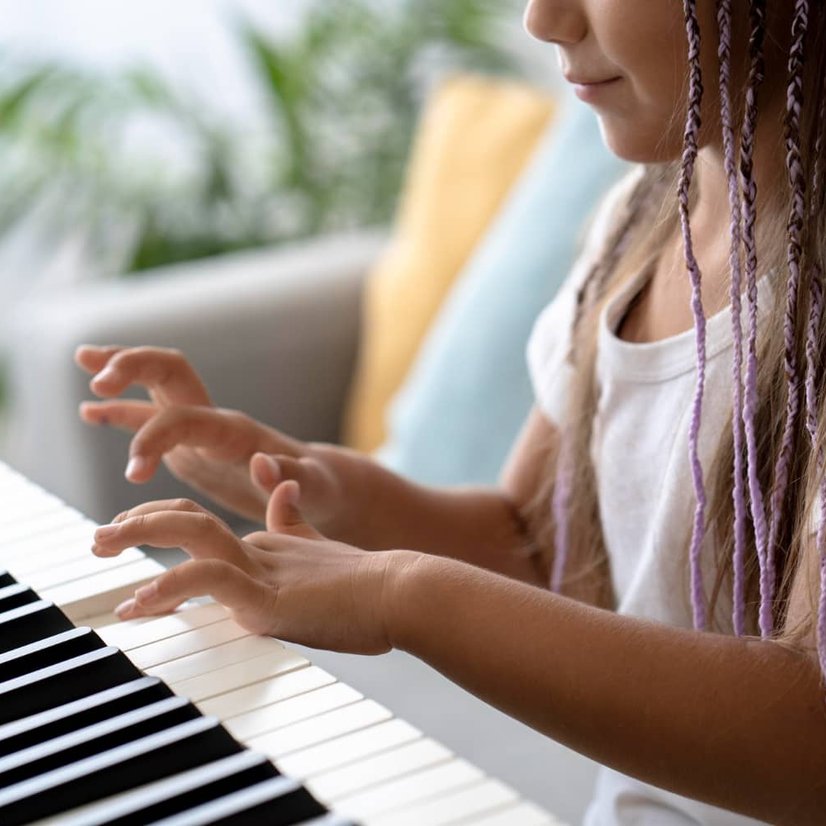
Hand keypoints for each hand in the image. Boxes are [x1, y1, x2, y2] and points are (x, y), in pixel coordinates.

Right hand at [75, 344, 346, 528]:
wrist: (321, 483)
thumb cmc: (320, 488)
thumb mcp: (314, 488)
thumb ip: (291, 477)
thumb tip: (263, 463)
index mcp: (237, 432)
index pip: (186, 417)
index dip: (157, 437)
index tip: (135, 471)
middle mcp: (215, 418)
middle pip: (171, 371)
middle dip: (134, 368)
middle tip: (98, 381)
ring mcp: (201, 426)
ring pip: (156, 384)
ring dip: (121, 370)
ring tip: (83, 359)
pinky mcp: (192, 441)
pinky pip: (150, 417)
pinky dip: (121, 411)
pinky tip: (90, 410)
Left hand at [91, 482, 420, 653]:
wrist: (406, 593)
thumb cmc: (371, 588)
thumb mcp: (319, 555)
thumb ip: (293, 522)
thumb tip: (279, 480)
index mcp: (266, 545)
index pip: (199, 520)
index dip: (160, 518)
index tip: (127, 526)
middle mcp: (258, 549)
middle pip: (186, 516)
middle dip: (137, 522)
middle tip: (99, 536)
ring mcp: (263, 568)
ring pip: (191, 532)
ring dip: (141, 535)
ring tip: (103, 546)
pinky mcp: (269, 593)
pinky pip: (210, 580)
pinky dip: (171, 587)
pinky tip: (141, 603)